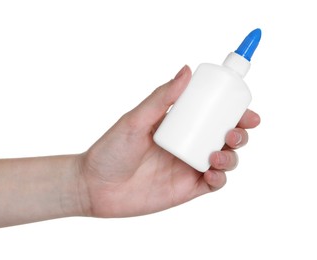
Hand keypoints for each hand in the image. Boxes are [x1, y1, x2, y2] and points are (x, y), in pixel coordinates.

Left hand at [78, 65, 259, 217]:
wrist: (95, 187)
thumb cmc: (111, 150)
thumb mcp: (135, 120)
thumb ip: (161, 98)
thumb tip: (186, 70)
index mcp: (178, 125)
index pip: (212, 114)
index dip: (234, 110)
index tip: (245, 106)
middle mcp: (187, 144)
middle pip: (225, 136)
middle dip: (240, 133)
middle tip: (236, 131)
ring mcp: (188, 167)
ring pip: (225, 159)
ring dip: (232, 155)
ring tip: (217, 153)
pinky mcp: (186, 189)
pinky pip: (214, 183)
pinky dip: (220, 177)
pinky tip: (212, 172)